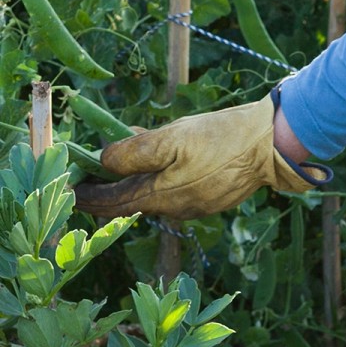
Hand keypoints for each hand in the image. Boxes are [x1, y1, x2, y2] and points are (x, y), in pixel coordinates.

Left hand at [73, 96, 331, 221]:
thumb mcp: (173, 137)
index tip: (70, 189)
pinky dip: (163, 177)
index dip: (88, 196)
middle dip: (112, 188)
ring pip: (157, 195)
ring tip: (129, 157)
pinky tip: (167, 159)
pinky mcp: (215, 197)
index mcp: (162, 197)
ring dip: (139, 180)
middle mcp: (177, 209)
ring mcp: (199, 206)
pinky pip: (178, 190)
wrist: (274, 143)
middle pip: (134, 201)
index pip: (112, 204)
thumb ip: (134, 152)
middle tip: (93, 173)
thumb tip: (104, 161)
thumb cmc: (223, 137)